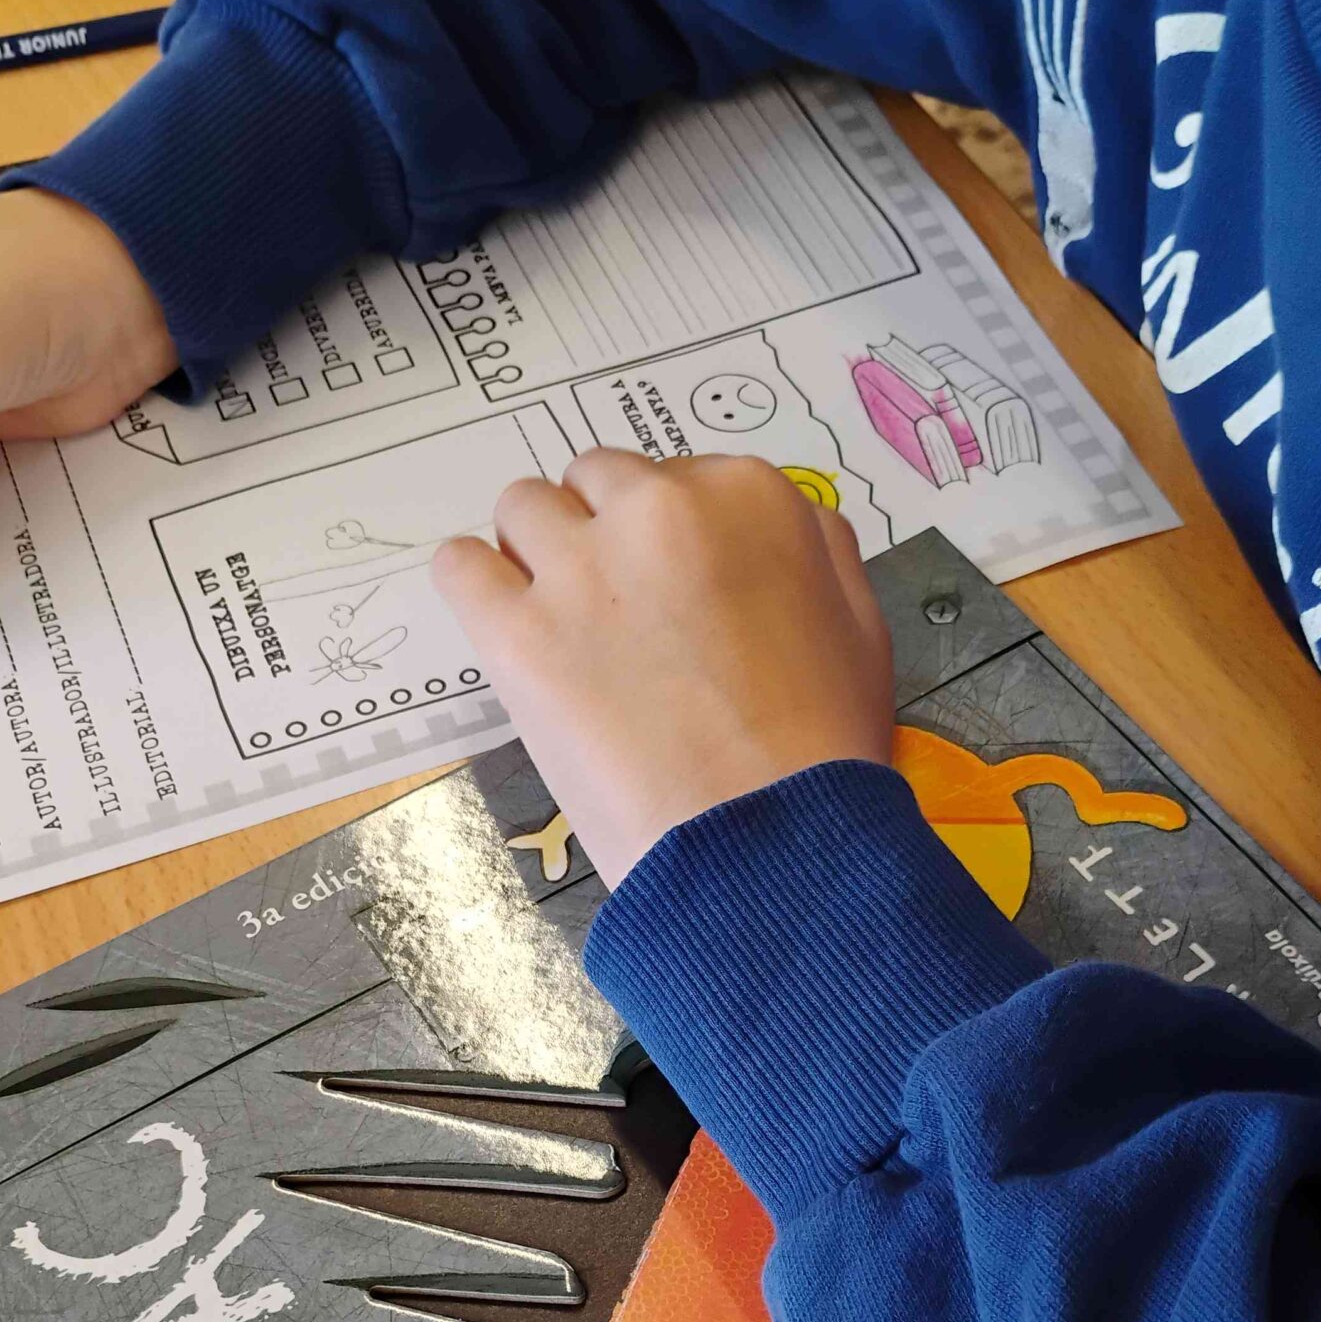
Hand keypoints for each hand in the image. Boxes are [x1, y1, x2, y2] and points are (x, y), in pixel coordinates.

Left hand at [433, 451, 894, 885]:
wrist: (766, 843)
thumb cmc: (826, 749)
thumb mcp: (862, 628)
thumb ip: (817, 551)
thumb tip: (770, 525)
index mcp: (748, 497)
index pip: (678, 478)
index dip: (673, 540)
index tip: (678, 597)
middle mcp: (657, 508)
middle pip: (595, 482)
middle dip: (602, 536)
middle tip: (619, 618)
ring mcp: (579, 568)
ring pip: (523, 508)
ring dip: (536, 552)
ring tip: (561, 626)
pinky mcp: (515, 631)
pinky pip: (458, 565)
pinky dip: (474, 585)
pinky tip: (501, 626)